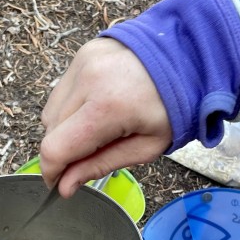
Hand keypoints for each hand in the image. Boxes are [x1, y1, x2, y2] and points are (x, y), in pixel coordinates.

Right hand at [40, 38, 171, 196]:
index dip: (51, 172)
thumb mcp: (146, 147)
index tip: (58, 184)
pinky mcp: (83, 54)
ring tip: (96, 131)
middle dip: (63, 151)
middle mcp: (88, 80)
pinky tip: (95, 109)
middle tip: (88, 158)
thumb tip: (65, 186)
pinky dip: (70, 108)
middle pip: (50, 131)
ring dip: (64, 129)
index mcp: (107, 107)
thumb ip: (100, 165)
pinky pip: (61, 91)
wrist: (189, 59)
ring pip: (51, 111)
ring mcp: (82, 63)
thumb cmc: (173, 108)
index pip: (56, 148)